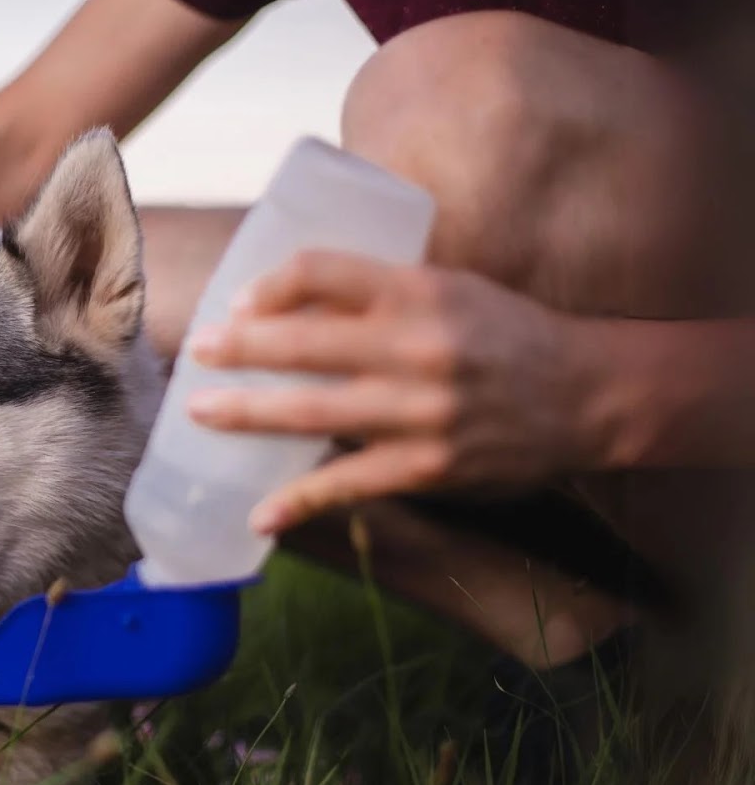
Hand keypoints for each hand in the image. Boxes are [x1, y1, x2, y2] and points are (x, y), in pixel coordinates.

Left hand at [185, 251, 607, 535]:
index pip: (322, 270)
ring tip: (200, 414)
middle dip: (239, 349)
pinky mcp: (428, 466)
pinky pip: (348, 485)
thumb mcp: (447, 290)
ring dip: (247, 414)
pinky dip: (299, 501)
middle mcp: (418, 346)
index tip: (239, 302)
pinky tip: (260, 514)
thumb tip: (286, 300)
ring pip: (312, 412)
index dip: (270, 285)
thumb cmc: (505, 334)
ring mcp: (421, 411)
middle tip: (196, 352)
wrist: (588, 394)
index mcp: (419, 290)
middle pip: (303, 343)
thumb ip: (375, 294)